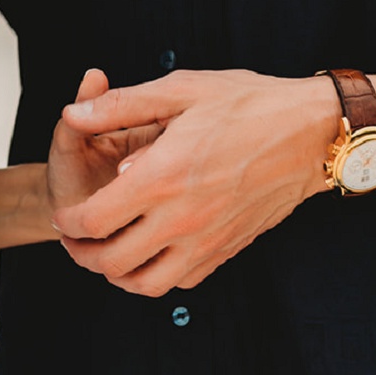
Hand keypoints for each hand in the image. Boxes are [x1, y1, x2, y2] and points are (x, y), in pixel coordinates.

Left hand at [50, 68, 341, 293]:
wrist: (311, 133)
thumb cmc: (248, 104)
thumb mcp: (180, 90)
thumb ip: (119, 106)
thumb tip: (72, 112)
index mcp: (161, 177)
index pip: (94, 221)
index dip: (68, 223)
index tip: (64, 214)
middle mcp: (181, 218)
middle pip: (112, 262)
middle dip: (83, 254)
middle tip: (74, 239)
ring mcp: (207, 240)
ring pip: (146, 284)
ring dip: (117, 274)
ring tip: (106, 252)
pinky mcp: (227, 249)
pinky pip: (181, 282)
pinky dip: (157, 275)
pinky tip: (151, 251)